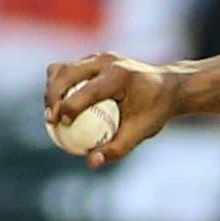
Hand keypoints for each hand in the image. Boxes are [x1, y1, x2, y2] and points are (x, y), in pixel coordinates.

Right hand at [44, 52, 180, 168]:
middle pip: (65, 73)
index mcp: (119, 75)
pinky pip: (67, 71)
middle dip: (51, 96)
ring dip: (51, 90)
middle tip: (50, 120)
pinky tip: (60, 107)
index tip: (60, 124)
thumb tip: (91, 163)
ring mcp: (98, 57)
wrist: (169, 87)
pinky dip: (59, 87)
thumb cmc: (156, 111)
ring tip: (52, 114)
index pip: (87, 89)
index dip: (68, 106)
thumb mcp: (141, 132)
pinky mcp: (93, 60)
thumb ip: (117, 148)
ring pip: (62, 68)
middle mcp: (106, 61)